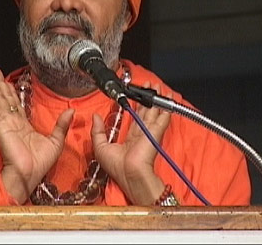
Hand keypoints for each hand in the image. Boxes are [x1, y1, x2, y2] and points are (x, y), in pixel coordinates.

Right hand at [0, 67, 73, 203]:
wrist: (29, 174)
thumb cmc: (40, 162)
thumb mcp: (56, 141)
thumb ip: (61, 125)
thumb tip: (71, 110)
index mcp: (23, 125)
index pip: (15, 104)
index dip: (11, 91)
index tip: (7, 81)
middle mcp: (12, 122)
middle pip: (5, 98)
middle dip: (0, 84)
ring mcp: (5, 123)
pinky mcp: (0, 127)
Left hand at [91, 83, 171, 204]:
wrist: (130, 174)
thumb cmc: (116, 166)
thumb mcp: (100, 147)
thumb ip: (97, 131)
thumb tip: (95, 117)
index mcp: (130, 139)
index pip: (133, 119)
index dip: (135, 106)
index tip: (134, 97)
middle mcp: (141, 134)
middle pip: (145, 112)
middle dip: (147, 98)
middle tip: (149, 86)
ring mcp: (149, 132)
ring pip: (154, 111)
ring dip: (156, 99)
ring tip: (158, 87)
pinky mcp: (156, 132)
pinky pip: (162, 118)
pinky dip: (165, 108)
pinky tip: (167, 99)